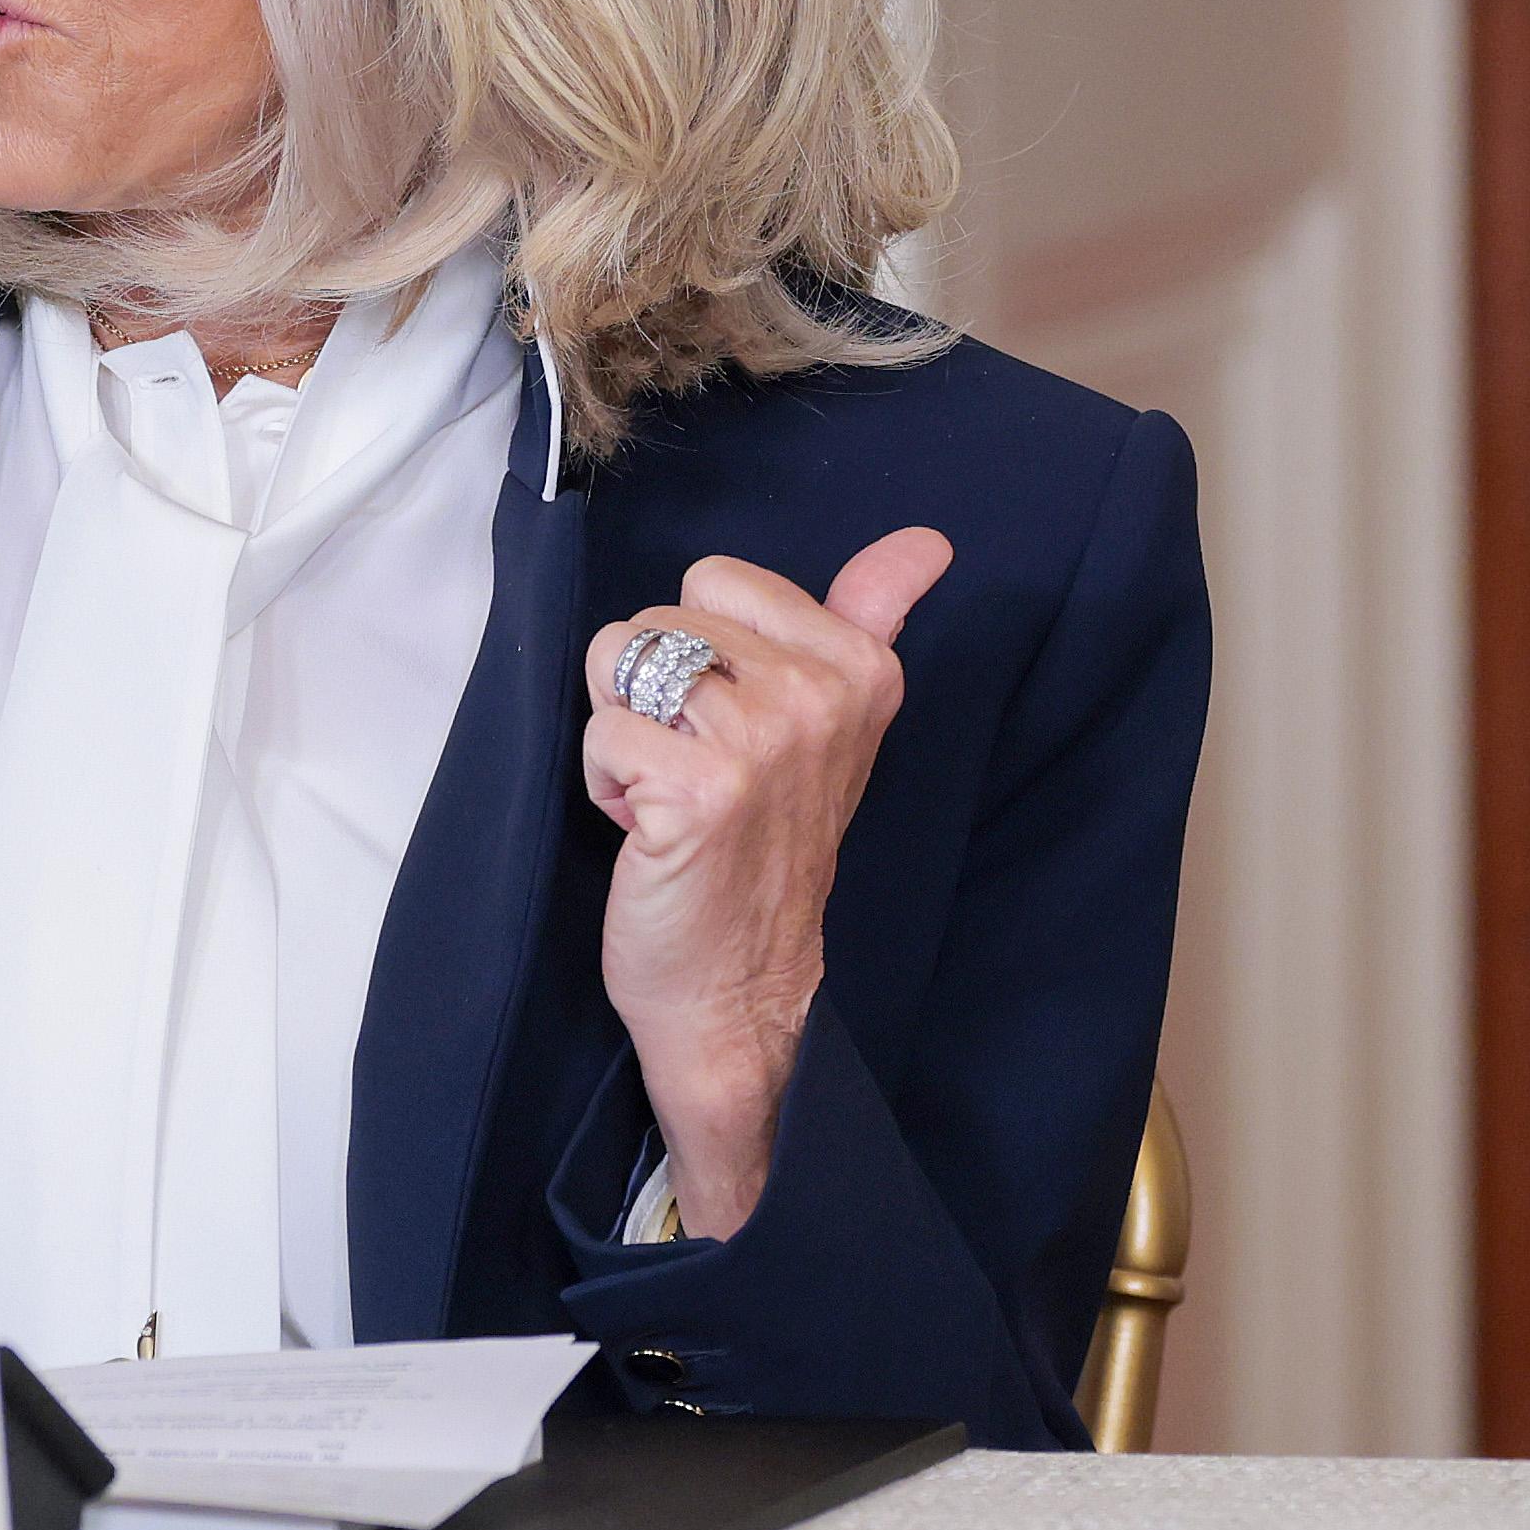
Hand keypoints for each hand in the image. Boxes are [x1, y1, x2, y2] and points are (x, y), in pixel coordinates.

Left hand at [583, 526, 952, 1236]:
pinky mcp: (700, 790)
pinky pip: (601, 732)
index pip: (718, 577)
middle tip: (698, 767)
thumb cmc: (769, 850)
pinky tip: (650, 831)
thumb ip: (872, 615)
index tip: (738, 724)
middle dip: (653, 689)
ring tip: (671, 795)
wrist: (740, 988)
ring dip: (625, 735)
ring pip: (619, 663)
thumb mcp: (838, 721)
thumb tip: (928, 541)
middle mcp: (820, 695)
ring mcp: (762, 741)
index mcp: (860, 667)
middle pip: (660, 617)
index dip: (703, 648)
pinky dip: (606, 785)